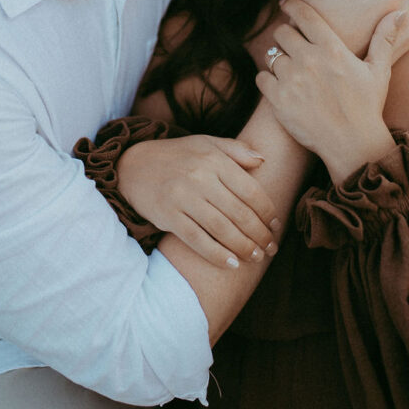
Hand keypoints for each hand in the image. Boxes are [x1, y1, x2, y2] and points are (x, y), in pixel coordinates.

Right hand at [117, 134, 280, 268]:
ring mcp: (183, 198)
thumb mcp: (206, 144)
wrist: (132, 166)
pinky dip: (217, 255)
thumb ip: (236, 150)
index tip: (276, 226)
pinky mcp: (168, 216)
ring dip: (243, 247)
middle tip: (271, 248)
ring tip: (256, 257)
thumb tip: (264, 160)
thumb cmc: (177, 156)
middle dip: (260, 234)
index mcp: (214, 160)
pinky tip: (231, 264)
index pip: (250, 190)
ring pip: (222, 229)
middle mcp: (200, 178)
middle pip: (239, 213)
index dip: (267, 212)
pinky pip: (198, 241)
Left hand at [257, 0, 400, 181]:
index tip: (287, 6)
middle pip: (282, 33)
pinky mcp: (278, 100)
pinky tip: (280, 86)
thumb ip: (384, 38)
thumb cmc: (368, 106)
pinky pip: (261, 78)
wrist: (352, 145)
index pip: (304, 15)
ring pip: (271, 56)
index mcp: (332, 49)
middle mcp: (309, 61)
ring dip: (278, 60)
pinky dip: (267, 80)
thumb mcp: (379, 71)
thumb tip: (401, 11)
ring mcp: (292, 81)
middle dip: (286, 36)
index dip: (292, 6)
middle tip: (292, 45)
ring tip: (290, 70)